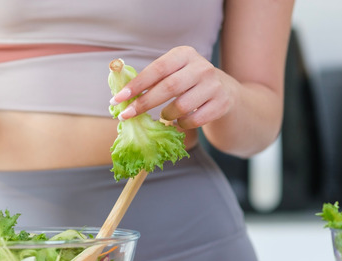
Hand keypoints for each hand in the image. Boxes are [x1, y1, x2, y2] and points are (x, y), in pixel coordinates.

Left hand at [109, 46, 237, 129]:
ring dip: (166, 115)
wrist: (224, 91)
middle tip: (126, 115)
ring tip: (164, 115)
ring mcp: (214, 85)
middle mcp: (201, 67)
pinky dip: (181, 124)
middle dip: (144, 104)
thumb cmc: (187, 83)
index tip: (118, 98)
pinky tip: (178, 122)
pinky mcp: (222, 103)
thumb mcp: (173, 73)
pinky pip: (194, 120)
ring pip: (181, 107)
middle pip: (168, 88)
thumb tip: (121, 97)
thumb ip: (152, 80)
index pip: (157, 69)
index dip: (136, 85)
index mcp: (184, 54)